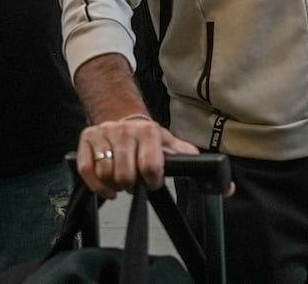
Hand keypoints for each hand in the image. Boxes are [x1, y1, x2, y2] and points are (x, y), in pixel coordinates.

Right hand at [75, 116, 198, 197]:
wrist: (125, 120)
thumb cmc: (148, 139)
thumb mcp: (170, 145)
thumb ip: (189, 160)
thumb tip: (221, 185)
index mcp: (149, 132)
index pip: (149, 166)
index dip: (152, 181)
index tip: (152, 183)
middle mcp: (125, 130)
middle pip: (125, 174)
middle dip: (131, 185)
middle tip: (134, 183)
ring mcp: (103, 133)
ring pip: (105, 173)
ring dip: (114, 185)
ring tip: (121, 182)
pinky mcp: (86, 139)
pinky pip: (86, 170)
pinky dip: (96, 185)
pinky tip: (107, 188)